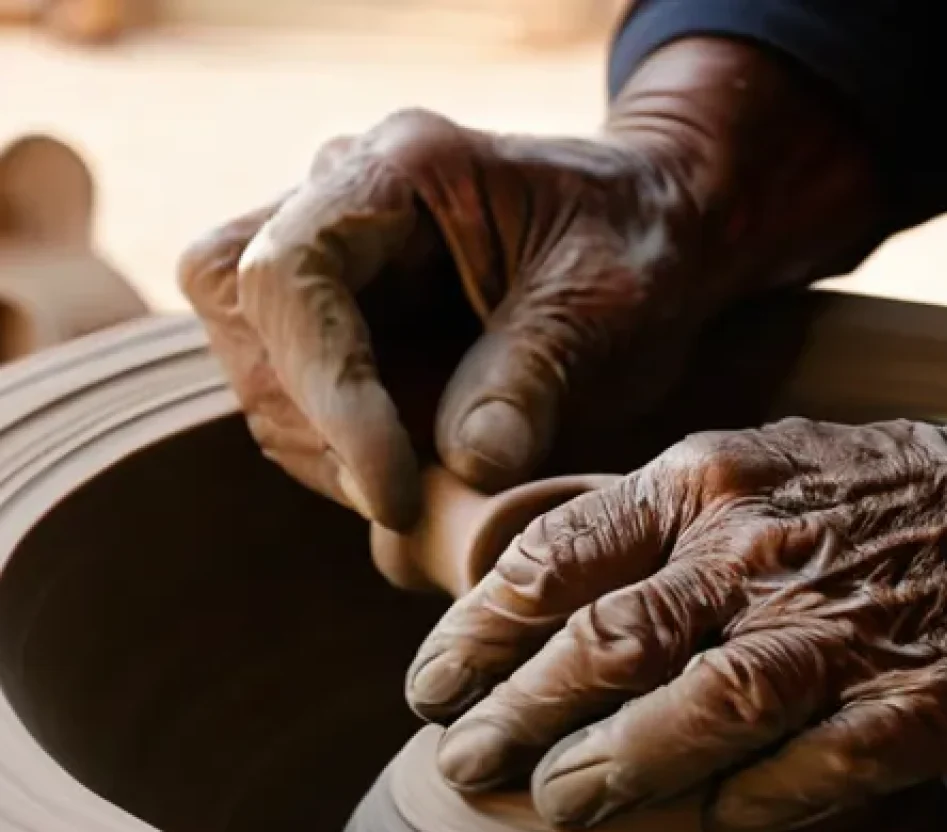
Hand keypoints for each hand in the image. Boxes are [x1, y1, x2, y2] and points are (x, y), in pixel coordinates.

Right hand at [178, 38, 878, 529]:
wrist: (647, 237)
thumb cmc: (636, 249)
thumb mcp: (609, 305)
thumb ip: (534, 378)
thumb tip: (467, 467)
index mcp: (403, 168)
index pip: (294, 273)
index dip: (327, 392)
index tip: (392, 490)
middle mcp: (343, 201)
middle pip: (248, 317)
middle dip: (316, 428)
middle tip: (406, 496)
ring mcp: (336, 262)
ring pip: (259, 368)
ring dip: (325, 452)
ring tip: (419, 490)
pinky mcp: (344, 321)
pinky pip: (296, 397)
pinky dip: (339, 456)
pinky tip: (407, 476)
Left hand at [406, 393, 946, 831]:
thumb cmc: (856, 495)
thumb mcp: (738, 466)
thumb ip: (640, 523)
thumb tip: (526, 591)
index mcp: (701, 484)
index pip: (557, 560)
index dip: (478, 631)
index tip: (430, 684)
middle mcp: (757, 552)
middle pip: (606, 645)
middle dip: (515, 714)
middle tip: (462, 762)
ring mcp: (839, 627)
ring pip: (698, 709)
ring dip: (613, 769)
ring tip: (555, 804)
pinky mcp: (920, 701)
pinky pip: (813, 769)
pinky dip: (753, 803)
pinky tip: (713, 825)